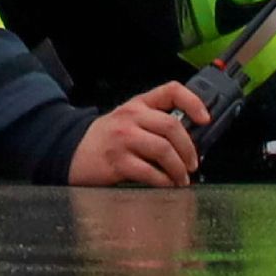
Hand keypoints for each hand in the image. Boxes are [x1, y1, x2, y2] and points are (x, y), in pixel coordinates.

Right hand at [70, 81, 210, 186]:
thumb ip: (154, 122)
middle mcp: (131, 117)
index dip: (193, 102)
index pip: (171, 90)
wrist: (71, 152)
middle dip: (189, 148)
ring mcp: (123, 139)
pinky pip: (149, 172)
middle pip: (172, 126)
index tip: (205, 119)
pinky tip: (166, 185)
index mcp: (138, 104)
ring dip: (179, 168)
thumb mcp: (128, 120)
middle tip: (193, 164)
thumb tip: (190, 141)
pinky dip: (163, 181)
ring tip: (182, 179)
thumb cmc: (105, 139)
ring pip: (163, 150)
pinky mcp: (117, 161)